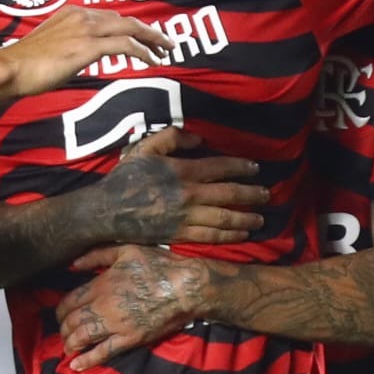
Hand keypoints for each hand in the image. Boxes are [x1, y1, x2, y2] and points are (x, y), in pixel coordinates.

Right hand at [0, 6, 173, 96]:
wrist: (10, 68)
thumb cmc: (25, 64)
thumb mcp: (51, 47)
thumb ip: (69, 46)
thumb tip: (79, 57)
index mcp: (72, 12)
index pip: (110, 17)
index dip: (130, 27)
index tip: (143, 38)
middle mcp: (82, 16)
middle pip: (125, 19)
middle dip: (148, 31)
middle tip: (165, 43)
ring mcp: (86, 29)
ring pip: (130, 28)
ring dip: (151, 40)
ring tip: (165, 51)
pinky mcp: (88, 46)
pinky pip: (125, 45)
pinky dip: (142, 52)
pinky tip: (150, 60)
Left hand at [55, 244, 208, 370]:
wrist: (186, 287)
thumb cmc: (158, 265)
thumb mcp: (126, 250)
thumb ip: (97, 255)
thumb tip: (73, 264)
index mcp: (101, 284)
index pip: (70, 301)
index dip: (61, 310)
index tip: (60, 314)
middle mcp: (104, 306)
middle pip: (72, 321)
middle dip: (63, 328)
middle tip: (63, 332)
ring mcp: (117, 325)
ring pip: (83, 337)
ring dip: (71, 344)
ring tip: (68, 347)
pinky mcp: (131, 339)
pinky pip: (104, 352)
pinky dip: (88, 360)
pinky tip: (76, 365)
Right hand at [104, 127, 266, 243]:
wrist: (107, 211)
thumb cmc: (126, 178)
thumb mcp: (145, 148)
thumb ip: (172, 137)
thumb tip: (200, 139)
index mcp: (182, 171)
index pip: (220, 168)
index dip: (241, 168)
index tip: (255, 169)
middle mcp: (188, 195)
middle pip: (229, 195)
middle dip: (251, 195)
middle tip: (266, 195)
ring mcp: (185, 218)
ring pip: (224, 219)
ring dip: (245, 218)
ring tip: (260, 218)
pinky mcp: (179, 235)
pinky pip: (210, 236)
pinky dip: (229, 236)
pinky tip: (241, 234)